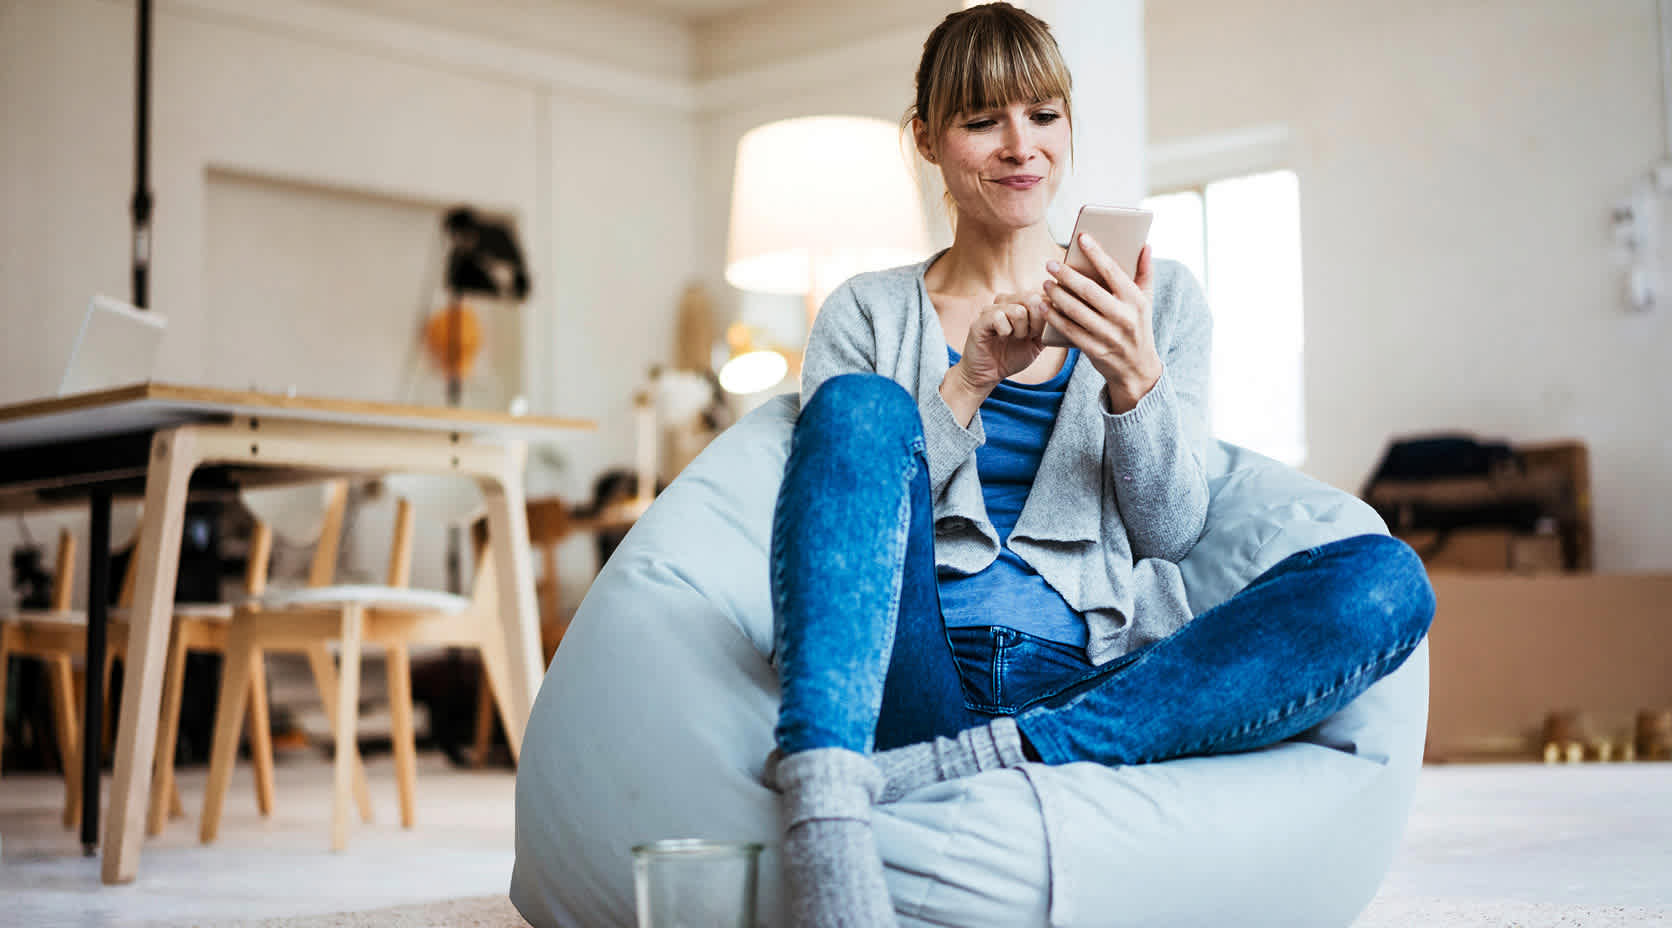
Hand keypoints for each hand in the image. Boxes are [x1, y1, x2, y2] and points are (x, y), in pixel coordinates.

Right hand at [953, 291, 1049, 394]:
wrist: (987, 375)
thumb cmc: (1011, 357)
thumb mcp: (1038, 342)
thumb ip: (1050, 327)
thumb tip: (1067, 315)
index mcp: (1021, 303)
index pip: (1042, 294)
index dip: (1048, 314)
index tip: (1041, 332)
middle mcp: (1007, 301)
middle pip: (1033, 298)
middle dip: (1037, 322)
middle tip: (1028, 336)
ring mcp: (992, 308)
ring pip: (1018, 310)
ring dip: (1021, 330)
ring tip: (1014, 338)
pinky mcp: (980, 319)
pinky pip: (999, 318)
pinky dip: (1005, 332)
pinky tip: (1000, 338)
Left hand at [1043, 235, 1163, 412]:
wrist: (1137, 369)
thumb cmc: (1138, 327)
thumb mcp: (1146, 301)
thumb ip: (1145, 272)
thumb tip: (1146, 245)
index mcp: (1136, 300)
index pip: (1113, 271)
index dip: (1096, 253)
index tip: (1081, 238)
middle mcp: (1124, 317)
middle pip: (1089, 291)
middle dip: (1067, 275)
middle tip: (1050, 263)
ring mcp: (1109, 335)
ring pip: (1076, 311)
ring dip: (1057, 295)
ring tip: (1045, 282)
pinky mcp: (1095, 350)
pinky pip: (1069, 331)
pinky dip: (1054, 318)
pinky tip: (1044, 306)